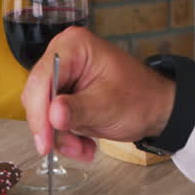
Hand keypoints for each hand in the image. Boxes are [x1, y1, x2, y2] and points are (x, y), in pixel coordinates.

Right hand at [21, 26, 176, 161]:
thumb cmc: (140, 98)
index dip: (39, 112)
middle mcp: (63, 56)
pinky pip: (51, 119)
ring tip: (85, 148)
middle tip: (71, 148)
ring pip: (43, 112)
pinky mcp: (64, 94)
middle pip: (37, 96)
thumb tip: (53, 115)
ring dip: (61, 136)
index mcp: (73, 46)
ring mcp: (62, 76)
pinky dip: (66, 136)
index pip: (41, 79)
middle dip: (52, 128)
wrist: (156, 109)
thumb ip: (77, 110)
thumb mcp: (108, 106)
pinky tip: (85, 144)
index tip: (44, 140)